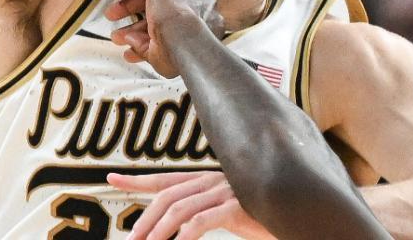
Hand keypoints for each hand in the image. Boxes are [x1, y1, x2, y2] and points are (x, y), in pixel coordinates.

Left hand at [106, 0, 222, 77]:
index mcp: (201, 24)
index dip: (147, 39)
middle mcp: (194, 4)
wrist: (186, 40)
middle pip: (161, 11)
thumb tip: (131, 41)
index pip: (170, 29)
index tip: (131, 47)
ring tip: (110, 17)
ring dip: (130, 6)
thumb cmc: (179, 55)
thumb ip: (145, 48)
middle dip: (136, 24)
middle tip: (118, 34)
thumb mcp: (161, 57)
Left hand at [108, 170, 276, 239]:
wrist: (301, 216)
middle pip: (167, 196)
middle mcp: (214, 180)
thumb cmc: (265, 217)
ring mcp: (227, 190)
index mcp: (209, 181)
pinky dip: (186, 234)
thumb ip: (205, 214)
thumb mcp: (229, 214)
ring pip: (180, 207)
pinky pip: (204, 220)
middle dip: (144, 219)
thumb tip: (181, 228)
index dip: (137, 179)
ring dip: (159, 230)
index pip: (166, 179)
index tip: (111, 178)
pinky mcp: (239, 205)